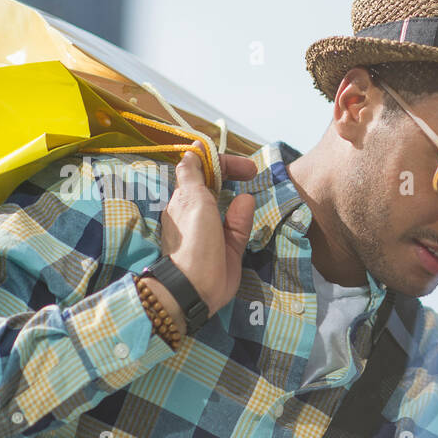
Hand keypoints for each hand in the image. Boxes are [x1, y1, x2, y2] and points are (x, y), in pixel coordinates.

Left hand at [160, 150, 257, 315]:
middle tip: (253, 172)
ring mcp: (214, 229)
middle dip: (232, 174)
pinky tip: (249, 207)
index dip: (219, 161)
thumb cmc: (193, 237)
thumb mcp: (191, 198)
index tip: (234, 159)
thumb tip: (193, 153)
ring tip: (254, 185)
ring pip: (230, 204)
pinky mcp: (229, 246)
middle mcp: (197, 211)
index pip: (200, 170)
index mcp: (184, 198)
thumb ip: (193, 175)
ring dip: (241, 193)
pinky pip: (239, 224)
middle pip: (216, 185)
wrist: (196, 285)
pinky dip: (245, 214)